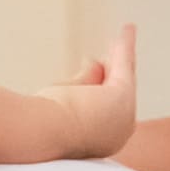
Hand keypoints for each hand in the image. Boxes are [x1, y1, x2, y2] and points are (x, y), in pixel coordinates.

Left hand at [38, 25, 138, 158]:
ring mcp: (123, 116)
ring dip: (123, 53)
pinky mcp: (122, 96)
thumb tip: (94, 62)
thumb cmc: (42, 123)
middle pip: (118, 93)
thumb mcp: (64, 100)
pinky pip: (125, 64)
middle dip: (117, 69)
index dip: (102, 86)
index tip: (100, 70)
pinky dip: (126, 45)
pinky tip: (128, 28)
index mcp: (99, 141)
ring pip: (123, 78)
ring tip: (125, 32)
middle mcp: (117, 133)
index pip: (104, 109)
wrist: (41, 131)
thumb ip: (82, 82)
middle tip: (117, 49)